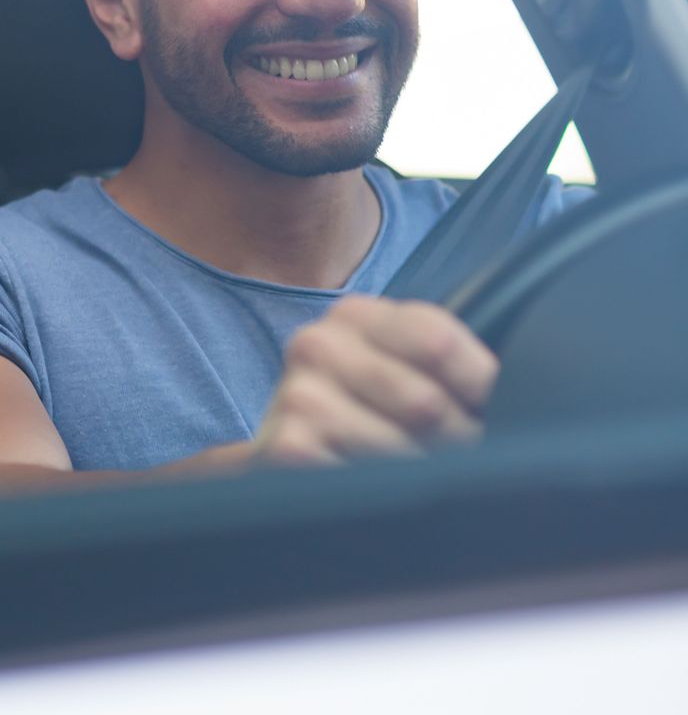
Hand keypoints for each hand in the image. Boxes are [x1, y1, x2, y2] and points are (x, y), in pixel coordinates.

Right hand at [254, 297, 498, 466]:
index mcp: (356, 315)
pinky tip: (379, 487)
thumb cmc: (370, 413)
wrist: (298, 454)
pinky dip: (387, 494)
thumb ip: (450, 364)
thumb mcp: (407, 370)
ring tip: (415, 473)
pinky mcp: (289, 448)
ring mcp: (299, 395)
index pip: (438, 342)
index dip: (479, 386)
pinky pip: (369, 480)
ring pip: (403, 447)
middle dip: (455, 439)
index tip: (483, 410)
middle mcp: (318, 344)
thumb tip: (519, 391)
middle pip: (425, 401)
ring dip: (423, 472)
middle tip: (450, 453)